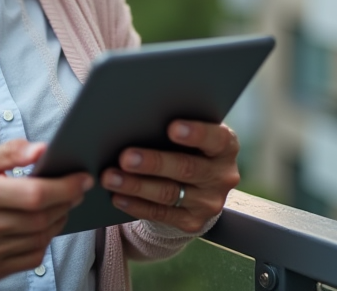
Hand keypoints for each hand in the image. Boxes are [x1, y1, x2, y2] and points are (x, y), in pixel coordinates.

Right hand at [0, 140, 92, 283]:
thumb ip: (10, 151)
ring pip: (40, 239)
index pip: (34, 194)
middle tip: (76, 191)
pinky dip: (44, 241)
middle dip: (66, 202)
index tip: (83, 179)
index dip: (65, 187)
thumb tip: (42, 150)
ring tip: (61, 206)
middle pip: (41, 218)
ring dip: (59, 220)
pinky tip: (42, 226)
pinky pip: (32, 258)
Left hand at [100, 120, 239, 233]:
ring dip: (136, 185)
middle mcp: (222, 176)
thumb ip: (176, 124)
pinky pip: (161, 214)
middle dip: (153, 162)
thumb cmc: (188, 144)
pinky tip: (117, 196)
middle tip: (125, 157)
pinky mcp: (192, 221)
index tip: (172, 127)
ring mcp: (209, 202)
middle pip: (186, 168)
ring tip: (110, 177)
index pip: (217, 139)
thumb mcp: (192, 133)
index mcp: (226, 147)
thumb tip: (140, 115)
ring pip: (169, 193)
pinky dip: (136, 205)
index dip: (196, 133)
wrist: (199, 184)